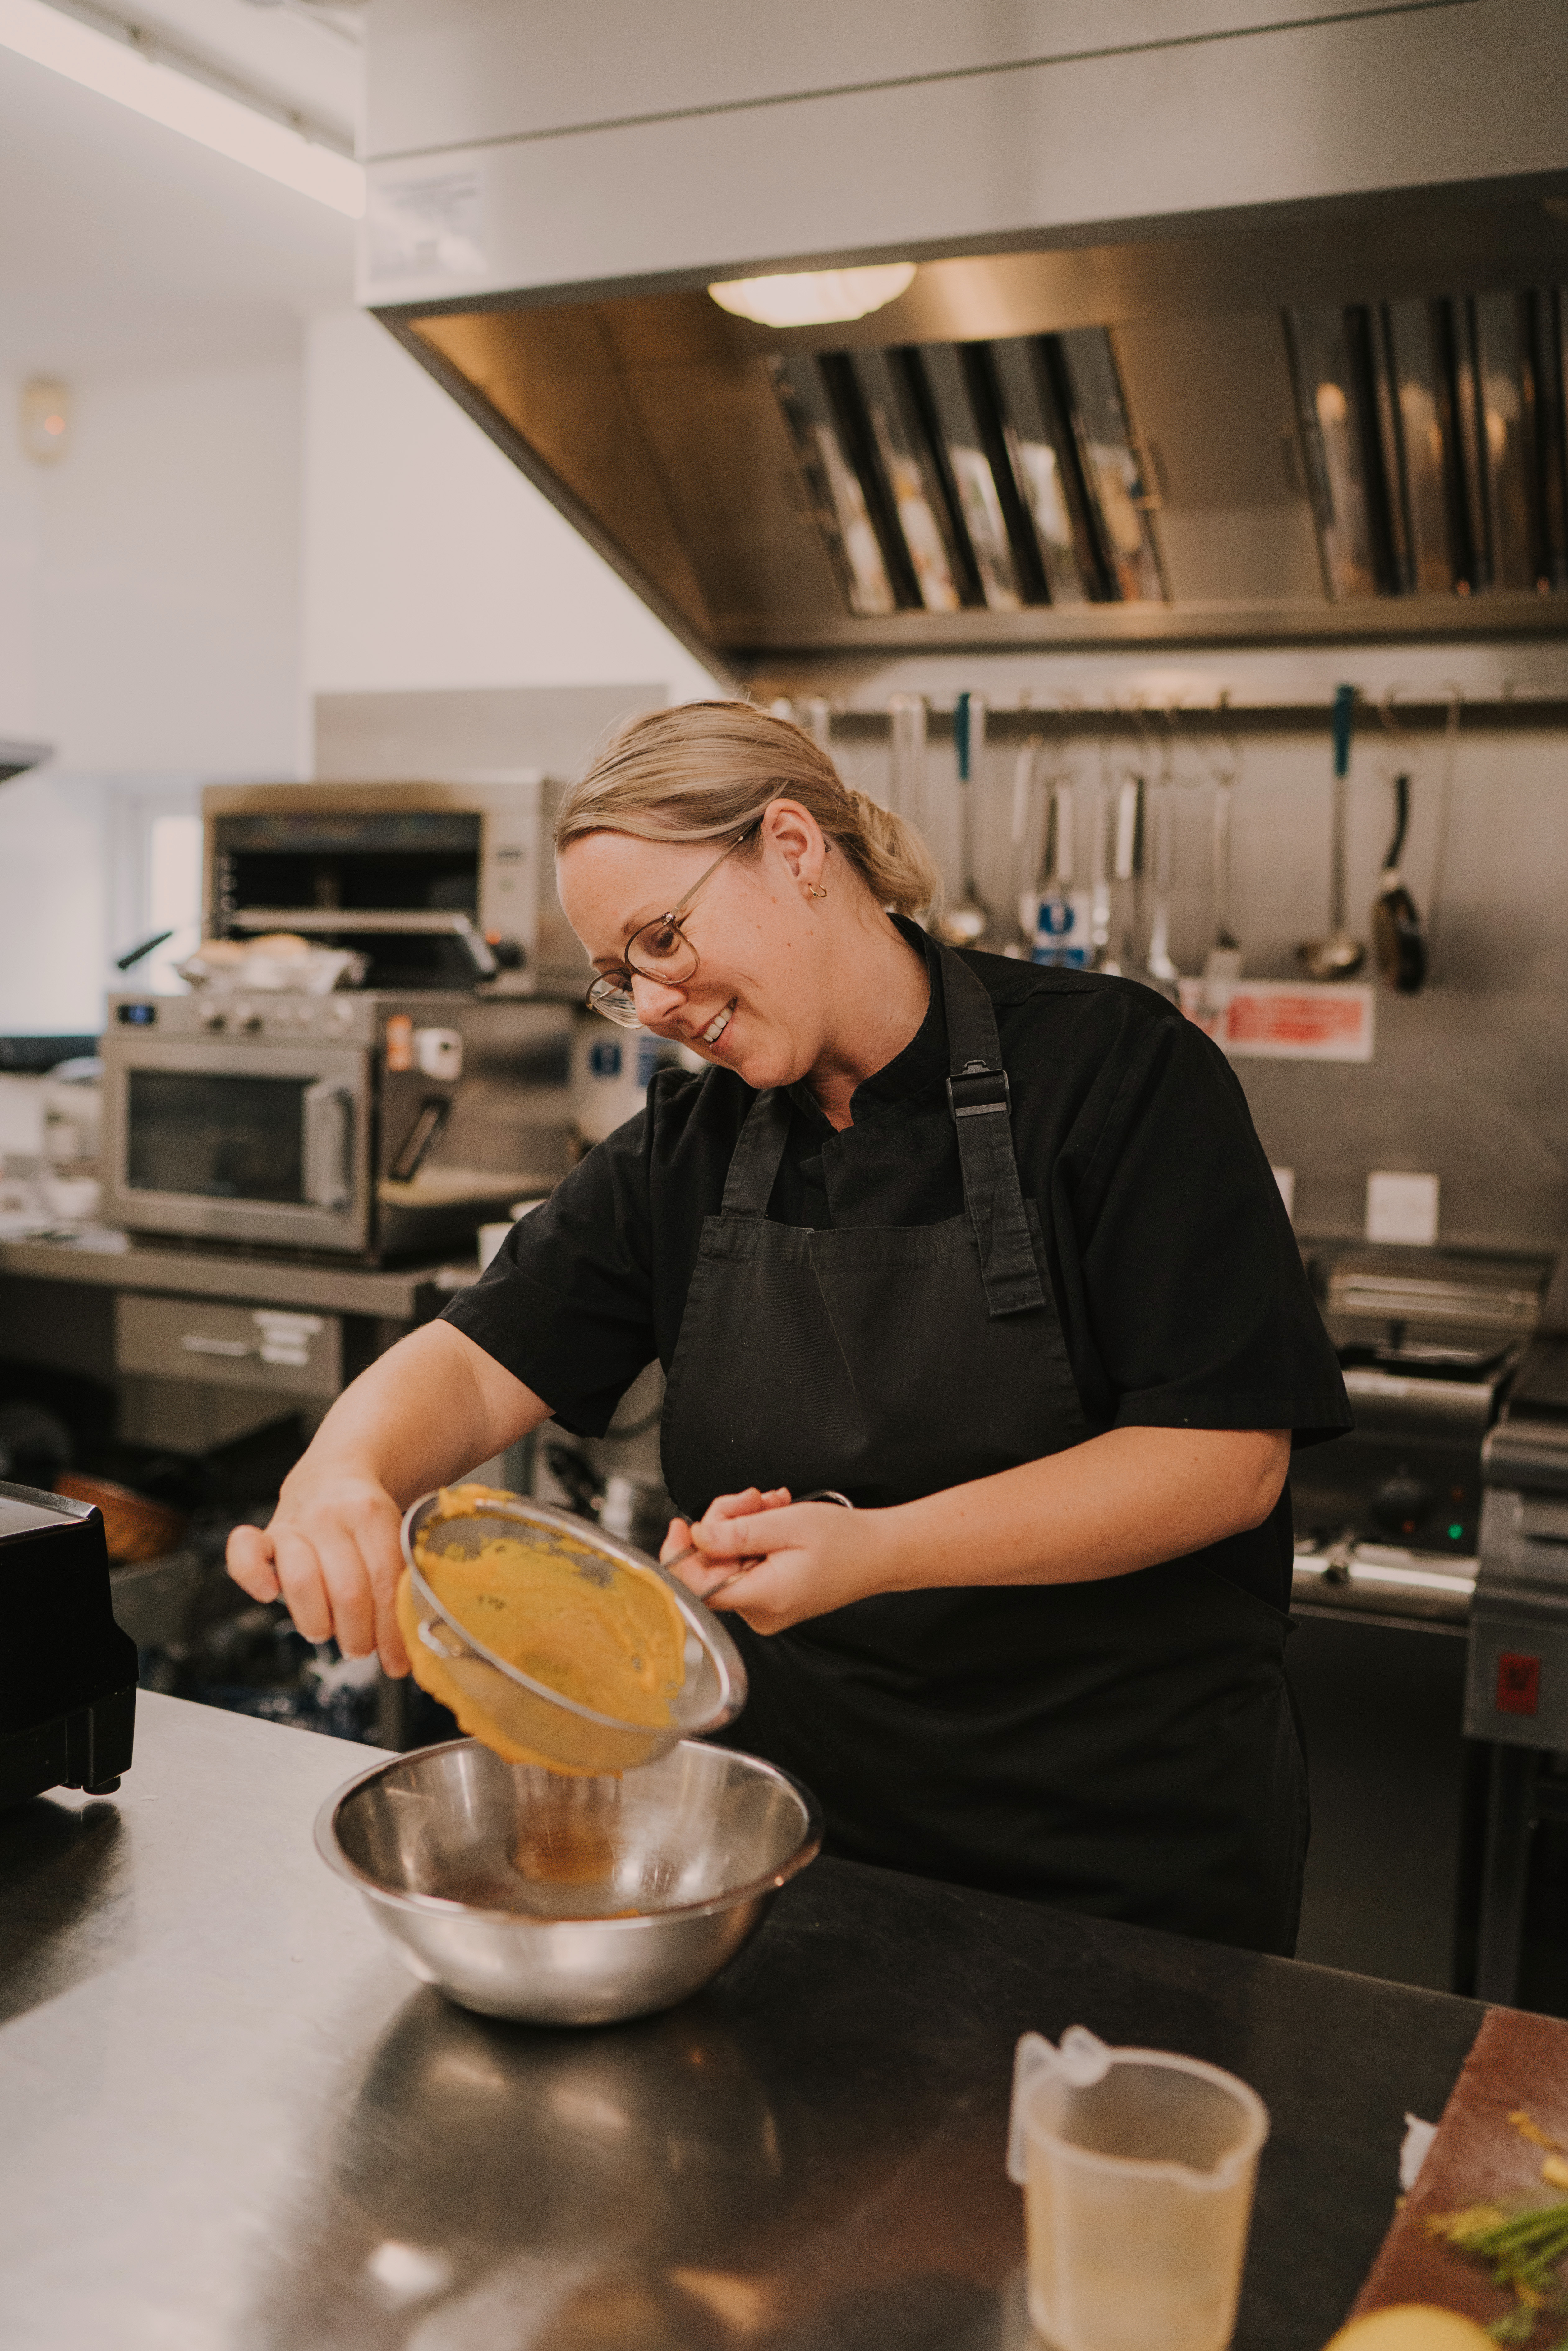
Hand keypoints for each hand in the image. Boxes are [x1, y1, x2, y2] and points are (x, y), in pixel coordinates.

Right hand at [226, 1469, 408, 1675]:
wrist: (333, 1472)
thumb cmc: (366, 1516)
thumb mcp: (394, 1536)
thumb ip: (402, 1581)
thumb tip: (411, 1645)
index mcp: (372, 1515)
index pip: (386, 1584)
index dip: (391, 1631)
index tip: (397, 1661)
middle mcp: (331, 1516)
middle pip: (348, 1590)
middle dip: (358, 1635)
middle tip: (362, 1649)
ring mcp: (294, 1524)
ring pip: (303, 1582)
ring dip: (317, 1623)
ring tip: (326, 1632)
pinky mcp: (265, 1533)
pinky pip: (245, 1555)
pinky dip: (253, 1579)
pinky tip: (268, 1596)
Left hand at [660, 1487, 890, 1633]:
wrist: (881, 1553)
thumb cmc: (845, 1540)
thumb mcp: (785, 1525)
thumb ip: (735, 1533)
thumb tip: (696, 1537)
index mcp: (762, 1599)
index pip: (694, 1587)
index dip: (679, 1553)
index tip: (681, 1523)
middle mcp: (759, 1612)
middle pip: (712, 1565)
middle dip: (726, 1523)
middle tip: (755, 1498)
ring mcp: (764, 1607)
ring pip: (728, 1559)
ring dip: (744, 1524)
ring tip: (774, 1505)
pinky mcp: (771, 1597)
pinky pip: (745, 1564)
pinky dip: (754, 1537)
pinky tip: (775, 1518)